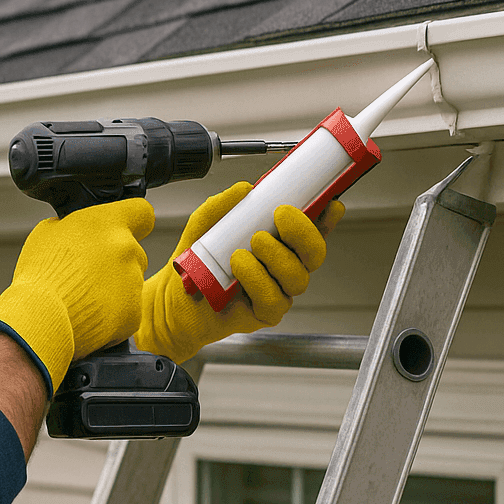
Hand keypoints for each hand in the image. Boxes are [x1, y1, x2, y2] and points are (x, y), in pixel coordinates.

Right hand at [0, 198, 154, 392]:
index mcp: (108, 223)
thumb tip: (78, 230)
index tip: (124, 228)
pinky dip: (113, 314)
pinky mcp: (133, 312)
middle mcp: (127, 248)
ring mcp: (133, 281)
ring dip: (113, 288)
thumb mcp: (49, 232)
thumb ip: (74, 226)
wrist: (40, 317)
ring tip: (83, 298)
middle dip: (116, 261)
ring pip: (130, 282)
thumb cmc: (39, 274)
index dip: (134, 220)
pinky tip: (89, 315)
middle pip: (133, 252)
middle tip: (89, 273)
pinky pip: (128, 310)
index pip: (141, 212)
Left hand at [135, 182, 342, 363]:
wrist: (174, 298)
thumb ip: (223, 204)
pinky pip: (274, 300)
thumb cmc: (197, 263)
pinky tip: (239, 269)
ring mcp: (278, 291)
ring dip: (275, 257)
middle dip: (303, 231)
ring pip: (298, 277)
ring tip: (244, 249)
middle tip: (280, 215)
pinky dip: (257, 280)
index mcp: (278, 242)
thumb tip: (245, 189)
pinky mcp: (265, 313)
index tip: (329, 201)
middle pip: (315, 253)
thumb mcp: (205, 223)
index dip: (326, 216)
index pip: (313, 229)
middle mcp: (284, 266)